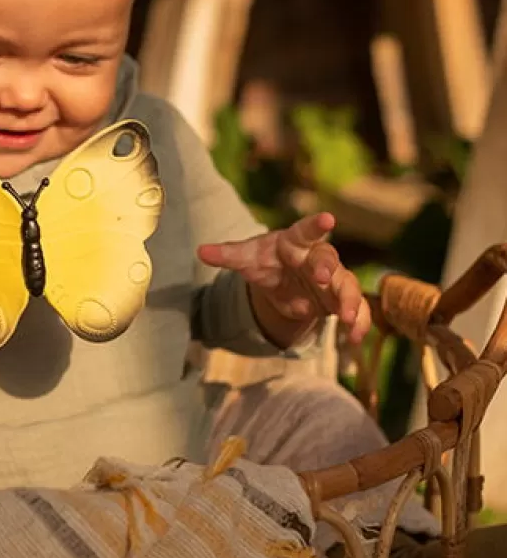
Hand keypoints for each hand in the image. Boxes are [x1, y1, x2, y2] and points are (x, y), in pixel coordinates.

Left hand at [196, 212, 370, 345]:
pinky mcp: (338, 299)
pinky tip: (354, 338)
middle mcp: (317, 257)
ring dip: (348, 300)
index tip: (328, 219)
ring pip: (346, 285)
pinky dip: (357, 322)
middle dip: (327, 269)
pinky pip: (354, 309)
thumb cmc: (265, 261)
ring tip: (344, 318)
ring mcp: (333, 278)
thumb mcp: (246, 258)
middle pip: (328, 259)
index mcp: (296, 241)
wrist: (279, 280)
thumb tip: (201, 251)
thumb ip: (227, 254)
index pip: (307, 229)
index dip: (316, 224)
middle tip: (322, 278)